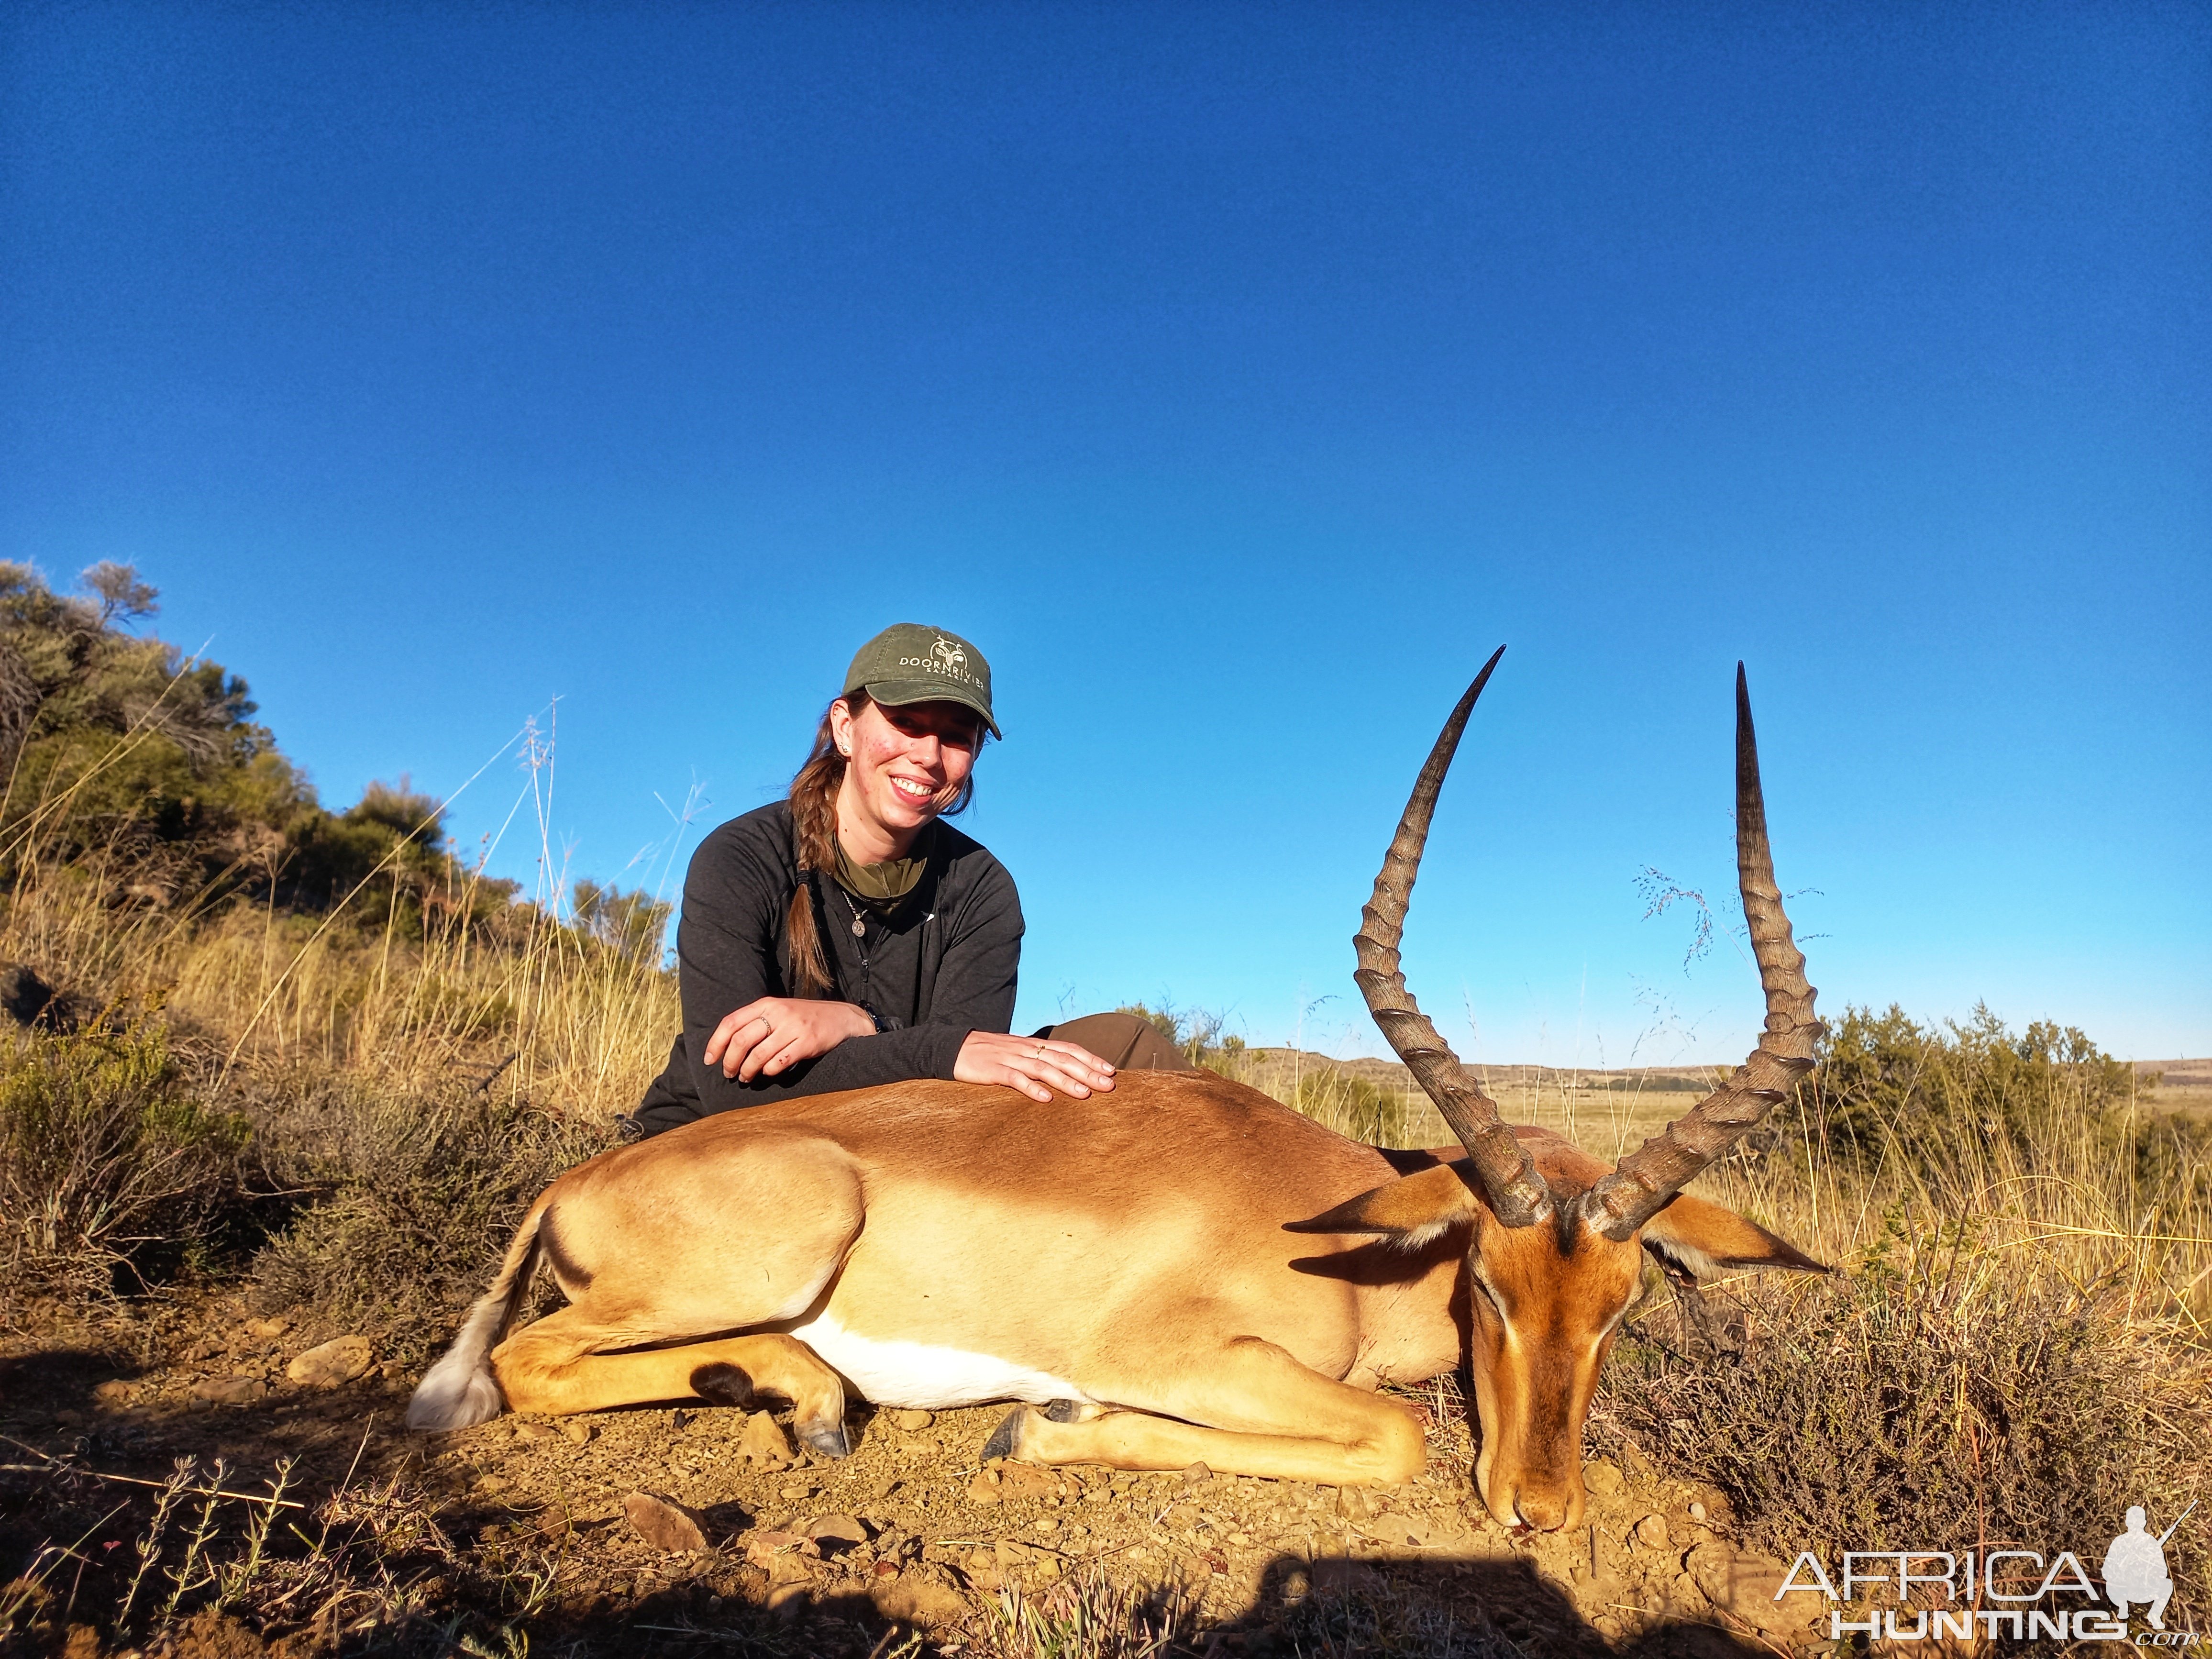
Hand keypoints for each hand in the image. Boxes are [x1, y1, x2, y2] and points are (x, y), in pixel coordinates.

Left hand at [705, 997, 874, 1081]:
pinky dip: (768, 1072)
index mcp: (766, 1004)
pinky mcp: (807, 1043)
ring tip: (745, 1077)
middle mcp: (778, 1013)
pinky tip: (768, 1074)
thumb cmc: (804, 1018)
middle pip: (741, 1040)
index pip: (731, 1022)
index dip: (716, 1043)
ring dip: (747, 1071)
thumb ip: (755, 1023)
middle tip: (728, 1074)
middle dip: (730, 1061)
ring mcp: (794, 1028)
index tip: (709, 1060)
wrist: (842, 1018)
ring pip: (758, 1055)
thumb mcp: (779, 1011)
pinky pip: (779, 1063)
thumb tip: (726, 1046)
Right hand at [955, 1031, 1117, 1103]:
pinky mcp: (993, 1070)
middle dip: (1087, 1072)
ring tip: (1085, 1094)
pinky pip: (1015, 1079)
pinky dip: (1031, 1088)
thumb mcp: (1016, 1053)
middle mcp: (1026, 1049)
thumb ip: (1037, 1060)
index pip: (1067, 1048)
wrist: (953, 1047)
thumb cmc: (988, 1054)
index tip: (1110, 1070)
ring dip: (1066, 1081)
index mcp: (1033, 1045)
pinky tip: (1045, 1099)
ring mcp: (1010, 1059)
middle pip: (1061, 1059)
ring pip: (1043, 1068)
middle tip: (1108, 1085)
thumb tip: (1063, 1072)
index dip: (1089, 1058)